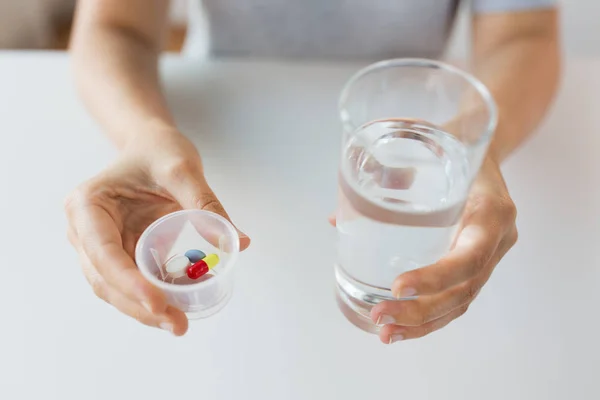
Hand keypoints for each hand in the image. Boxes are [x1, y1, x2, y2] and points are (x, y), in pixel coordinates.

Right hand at [64, 131, 249, 335]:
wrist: (150, 146)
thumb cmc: (158, 150)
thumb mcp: (182, 169)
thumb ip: (206, 204)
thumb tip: (239, 243)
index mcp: (87, 205)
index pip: (103, 253)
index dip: (128, 283)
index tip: (158, 303)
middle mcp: (83, 230)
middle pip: (105, 280)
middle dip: (140, 306)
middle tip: (178, 324)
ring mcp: (97, 246)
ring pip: (114, 289)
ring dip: (144, 311)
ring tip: (179, 324)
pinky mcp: (117, 255)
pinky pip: (130, 283)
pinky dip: (150, 299)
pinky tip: (176, 310)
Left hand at [369, 156, 516, 342]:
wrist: (482, 142)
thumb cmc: (449, 141)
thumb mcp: (421, 142)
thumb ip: (383, 172)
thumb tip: (335, 219)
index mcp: (492, 210)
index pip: (470, 255)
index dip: (435, 277)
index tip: (396, 286)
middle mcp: (498, 238)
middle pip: (464, 289)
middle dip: (421, 311)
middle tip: (379, 317)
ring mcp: (492, 253)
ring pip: (462, 301)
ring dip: (423, 323)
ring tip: (386, 333)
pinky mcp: (479, 262)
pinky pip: (459, 297)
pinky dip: (430, 316)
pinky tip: (402, 327)